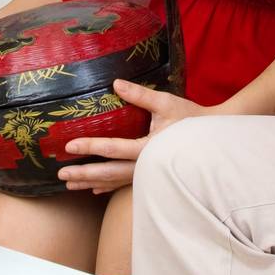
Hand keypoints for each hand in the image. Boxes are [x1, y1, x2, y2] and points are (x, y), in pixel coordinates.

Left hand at [59, 79, 208, 193]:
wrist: (212, 140)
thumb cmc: (190, 119)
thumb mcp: (166, 102)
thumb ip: (139, 95)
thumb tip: (115, 83)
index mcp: (148, 148)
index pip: (112, 148)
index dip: (89, 147)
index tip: (69, 146)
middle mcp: (145, 166)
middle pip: (108, 173)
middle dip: (83, 174)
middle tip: (61, 173)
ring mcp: (147, 174)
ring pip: (114, 182)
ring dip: (91, 183)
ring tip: (69, 185)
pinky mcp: (150, 175)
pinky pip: (124, 184)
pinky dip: (108, 186)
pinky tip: (95, 190)